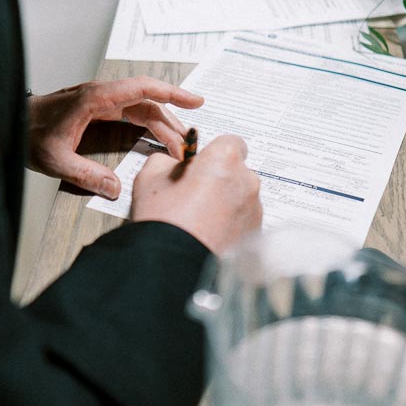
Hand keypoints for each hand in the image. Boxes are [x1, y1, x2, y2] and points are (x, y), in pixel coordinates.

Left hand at [26, 77, 203, 198]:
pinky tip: (157, 135)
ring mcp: (100, 100)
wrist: (12, 121)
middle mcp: (101, 94)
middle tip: (187, 145)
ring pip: (140, 106)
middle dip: (171, 120)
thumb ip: (85, 174)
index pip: (142, 89)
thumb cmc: (29, 133)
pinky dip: (147, 122)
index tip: (194, 100)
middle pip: (147, 101)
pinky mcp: (98, 108)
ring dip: (161, 123)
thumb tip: (114, 188)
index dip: (171, 93)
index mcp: (95, 98)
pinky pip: (130, 111)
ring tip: (178, 144)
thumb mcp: (55, 159)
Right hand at [130, 135, 261, 253]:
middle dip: (220, 178)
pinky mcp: (255, 233)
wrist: (173, 263)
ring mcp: (254, 209)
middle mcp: (247, 181)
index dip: (214, 153)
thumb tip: (172, 163)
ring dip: (226, 202)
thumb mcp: (150, 176)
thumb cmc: (165, 220)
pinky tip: (209, 233)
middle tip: (195, 194)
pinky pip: (244, 220)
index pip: (230, 142)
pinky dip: (231, 224)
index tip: (202, 164)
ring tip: (200, 219)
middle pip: (237, 171)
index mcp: (225, 159)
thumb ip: (165, 160)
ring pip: (241, 196)